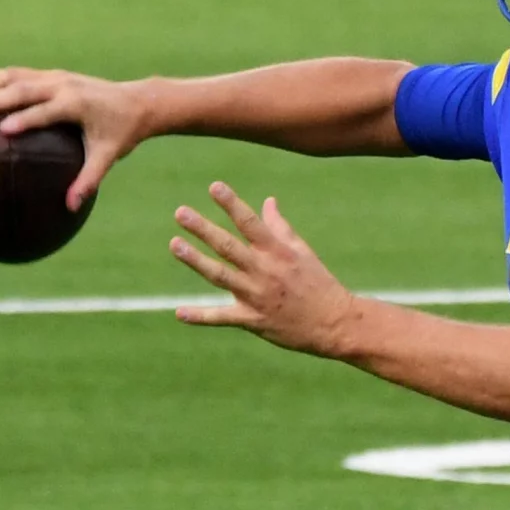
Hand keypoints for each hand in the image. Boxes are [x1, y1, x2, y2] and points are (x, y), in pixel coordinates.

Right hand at [0, 67, 148, 210]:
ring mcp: (55, 76)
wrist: (137, 102)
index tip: (2, 131)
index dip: (24, 119)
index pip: (45, 110)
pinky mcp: (50, 75)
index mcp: (76, 103)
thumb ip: (88, 181)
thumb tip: (70, 207)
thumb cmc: (121, 133)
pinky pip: (17, 75)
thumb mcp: (108, 157)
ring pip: (13, 75)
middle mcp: (62, 85)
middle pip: (21, 88)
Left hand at [170, 182, 357, 356]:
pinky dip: (201, 316)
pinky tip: (180, 313)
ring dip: (196, 261)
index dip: (231, 204)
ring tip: (175, 245)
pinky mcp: (253, 320)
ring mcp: (257, 296)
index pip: (250, 223)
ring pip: (220, 276)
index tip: (213, 186)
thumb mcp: (302, 251)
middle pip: (228, 246)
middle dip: (203, 229)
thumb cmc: (318, 283)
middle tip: (180, 213)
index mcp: (277, 251)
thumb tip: (268, 201)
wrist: (334, 323)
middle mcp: (264, 271)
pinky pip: (223, 317)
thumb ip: (280, 227)